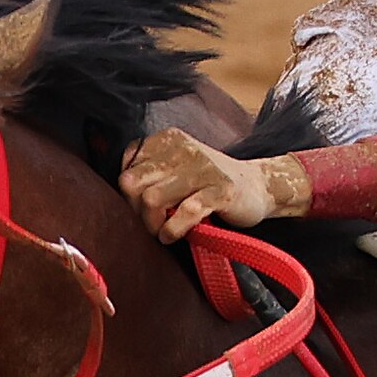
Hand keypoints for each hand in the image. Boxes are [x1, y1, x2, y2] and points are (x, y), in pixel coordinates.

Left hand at [119, 130, 289, 241]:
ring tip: (160, 231)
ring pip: (153, 199)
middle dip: (135, 209)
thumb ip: (150, 173)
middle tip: (148, 223)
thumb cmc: (210, 184)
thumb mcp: (177, 168)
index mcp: (169, 140)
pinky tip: (172, 235)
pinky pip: (185, 212)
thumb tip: (117, 195)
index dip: (129, 191)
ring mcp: (203, 169)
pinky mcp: (221, 191)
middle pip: (133, 183)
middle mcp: (184, 149)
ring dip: (152, 223)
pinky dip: (173, 229)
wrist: (259, 187)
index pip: (128, 163)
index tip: (141, 206)